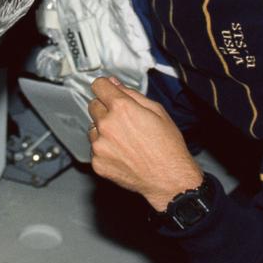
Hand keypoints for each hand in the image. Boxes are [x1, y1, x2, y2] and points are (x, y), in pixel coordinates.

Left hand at [88, 77, 203, 211]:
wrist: (169, 179)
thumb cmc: (168, 146)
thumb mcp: (157, 111)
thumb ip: (132, 94)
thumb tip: (114, 83)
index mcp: (122, 108)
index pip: (99, 86)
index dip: (105, 87)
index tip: (107, 91)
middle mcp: (107, 125)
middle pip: (93, 106)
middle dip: (105, 109)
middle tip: (124, 121)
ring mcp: (100, 145)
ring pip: (93, 128)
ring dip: (103, 130)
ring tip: (125, 140)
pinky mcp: (97, 162)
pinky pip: (95, 149)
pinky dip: (105, 150)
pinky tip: (122, 154)